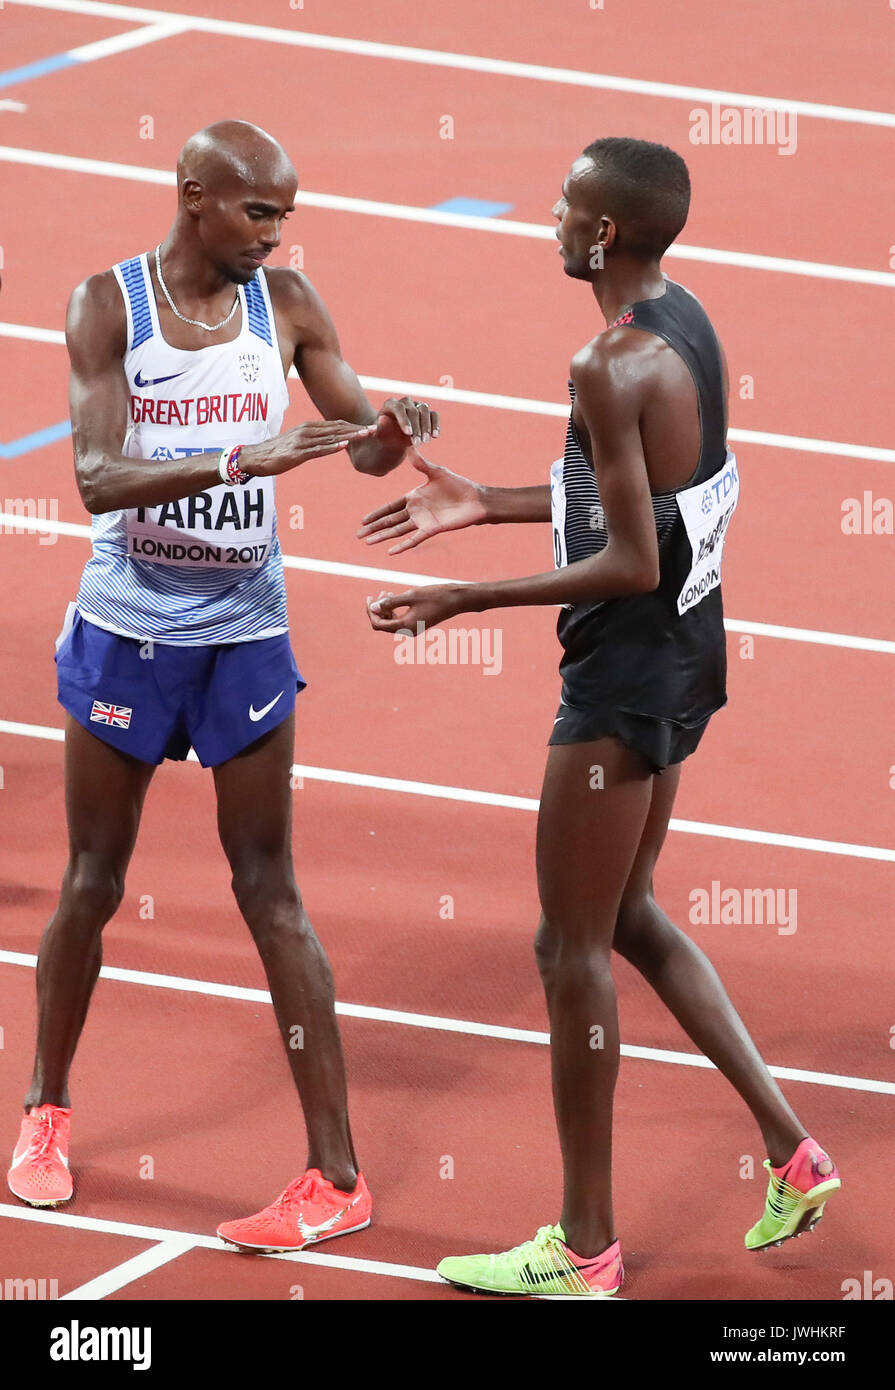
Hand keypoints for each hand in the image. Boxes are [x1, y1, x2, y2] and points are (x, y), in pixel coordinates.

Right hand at [241, 419, 377, 476]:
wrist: (254, 458)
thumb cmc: (276, 452)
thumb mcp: (298, 443)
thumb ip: (313, 441)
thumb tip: (329, 442)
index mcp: (309, 427)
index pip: (336, 425)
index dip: (354, 426)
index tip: (370, 427)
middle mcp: (307, 431)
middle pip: (337, 428)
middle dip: (357, 429)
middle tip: (376, 428)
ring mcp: (302, 442)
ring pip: (330, 437)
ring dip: (350, 436)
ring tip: (366, 435)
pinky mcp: (297, 454)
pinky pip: (317, 450)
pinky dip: (331, 447)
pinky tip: (344, 446)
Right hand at [357, 450, 486, 553]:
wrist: (475, 499)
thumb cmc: (458, 485)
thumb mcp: (436, 472)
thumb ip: (421, 463)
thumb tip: (409, 447)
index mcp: (414, 497)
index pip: (390, 507)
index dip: (377, 513)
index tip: (363, 520)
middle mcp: (415, 511)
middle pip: (390, 521)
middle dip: (374, 528)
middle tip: (358, 535)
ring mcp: (422, 521)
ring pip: (397, 531)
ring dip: (383, 536)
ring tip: (368, 542)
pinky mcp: (432, 529)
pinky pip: (414, 539)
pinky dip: (402, 545)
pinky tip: (390, 552)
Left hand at [366, 584, 469, 633]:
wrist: (457, 600)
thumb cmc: (435, 596)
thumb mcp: (411, 595)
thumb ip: (391, 602)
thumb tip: (374, 607)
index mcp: (406, 626)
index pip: (379, 624)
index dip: (371, 612)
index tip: (370, 598)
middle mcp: (408, 631)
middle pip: (383, 625)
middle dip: (378, 609)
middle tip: (379, 592)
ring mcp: (413, 629)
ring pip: (391, 622)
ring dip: (385, 608)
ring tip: (386, 592)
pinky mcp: (417, 624)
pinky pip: (399, 620)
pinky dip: (394, 610)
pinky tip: (394, 597)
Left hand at [373, 397, 439, 448]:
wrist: (392, 435)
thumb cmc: (383, 434)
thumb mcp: (378, 433)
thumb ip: (377, 429)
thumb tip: (377, 425)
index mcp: (391, 404)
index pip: (399, 408)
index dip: (404, 420)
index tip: (408, 433)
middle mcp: (405, 402)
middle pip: (413, 410)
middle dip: (416, 427)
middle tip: (417, 443)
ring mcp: (416, 405)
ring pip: (425, 410)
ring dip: (426, 426)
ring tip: (425, 441)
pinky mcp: (426, 412)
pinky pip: (434, 415)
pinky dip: (436, 424)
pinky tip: (435, 436)